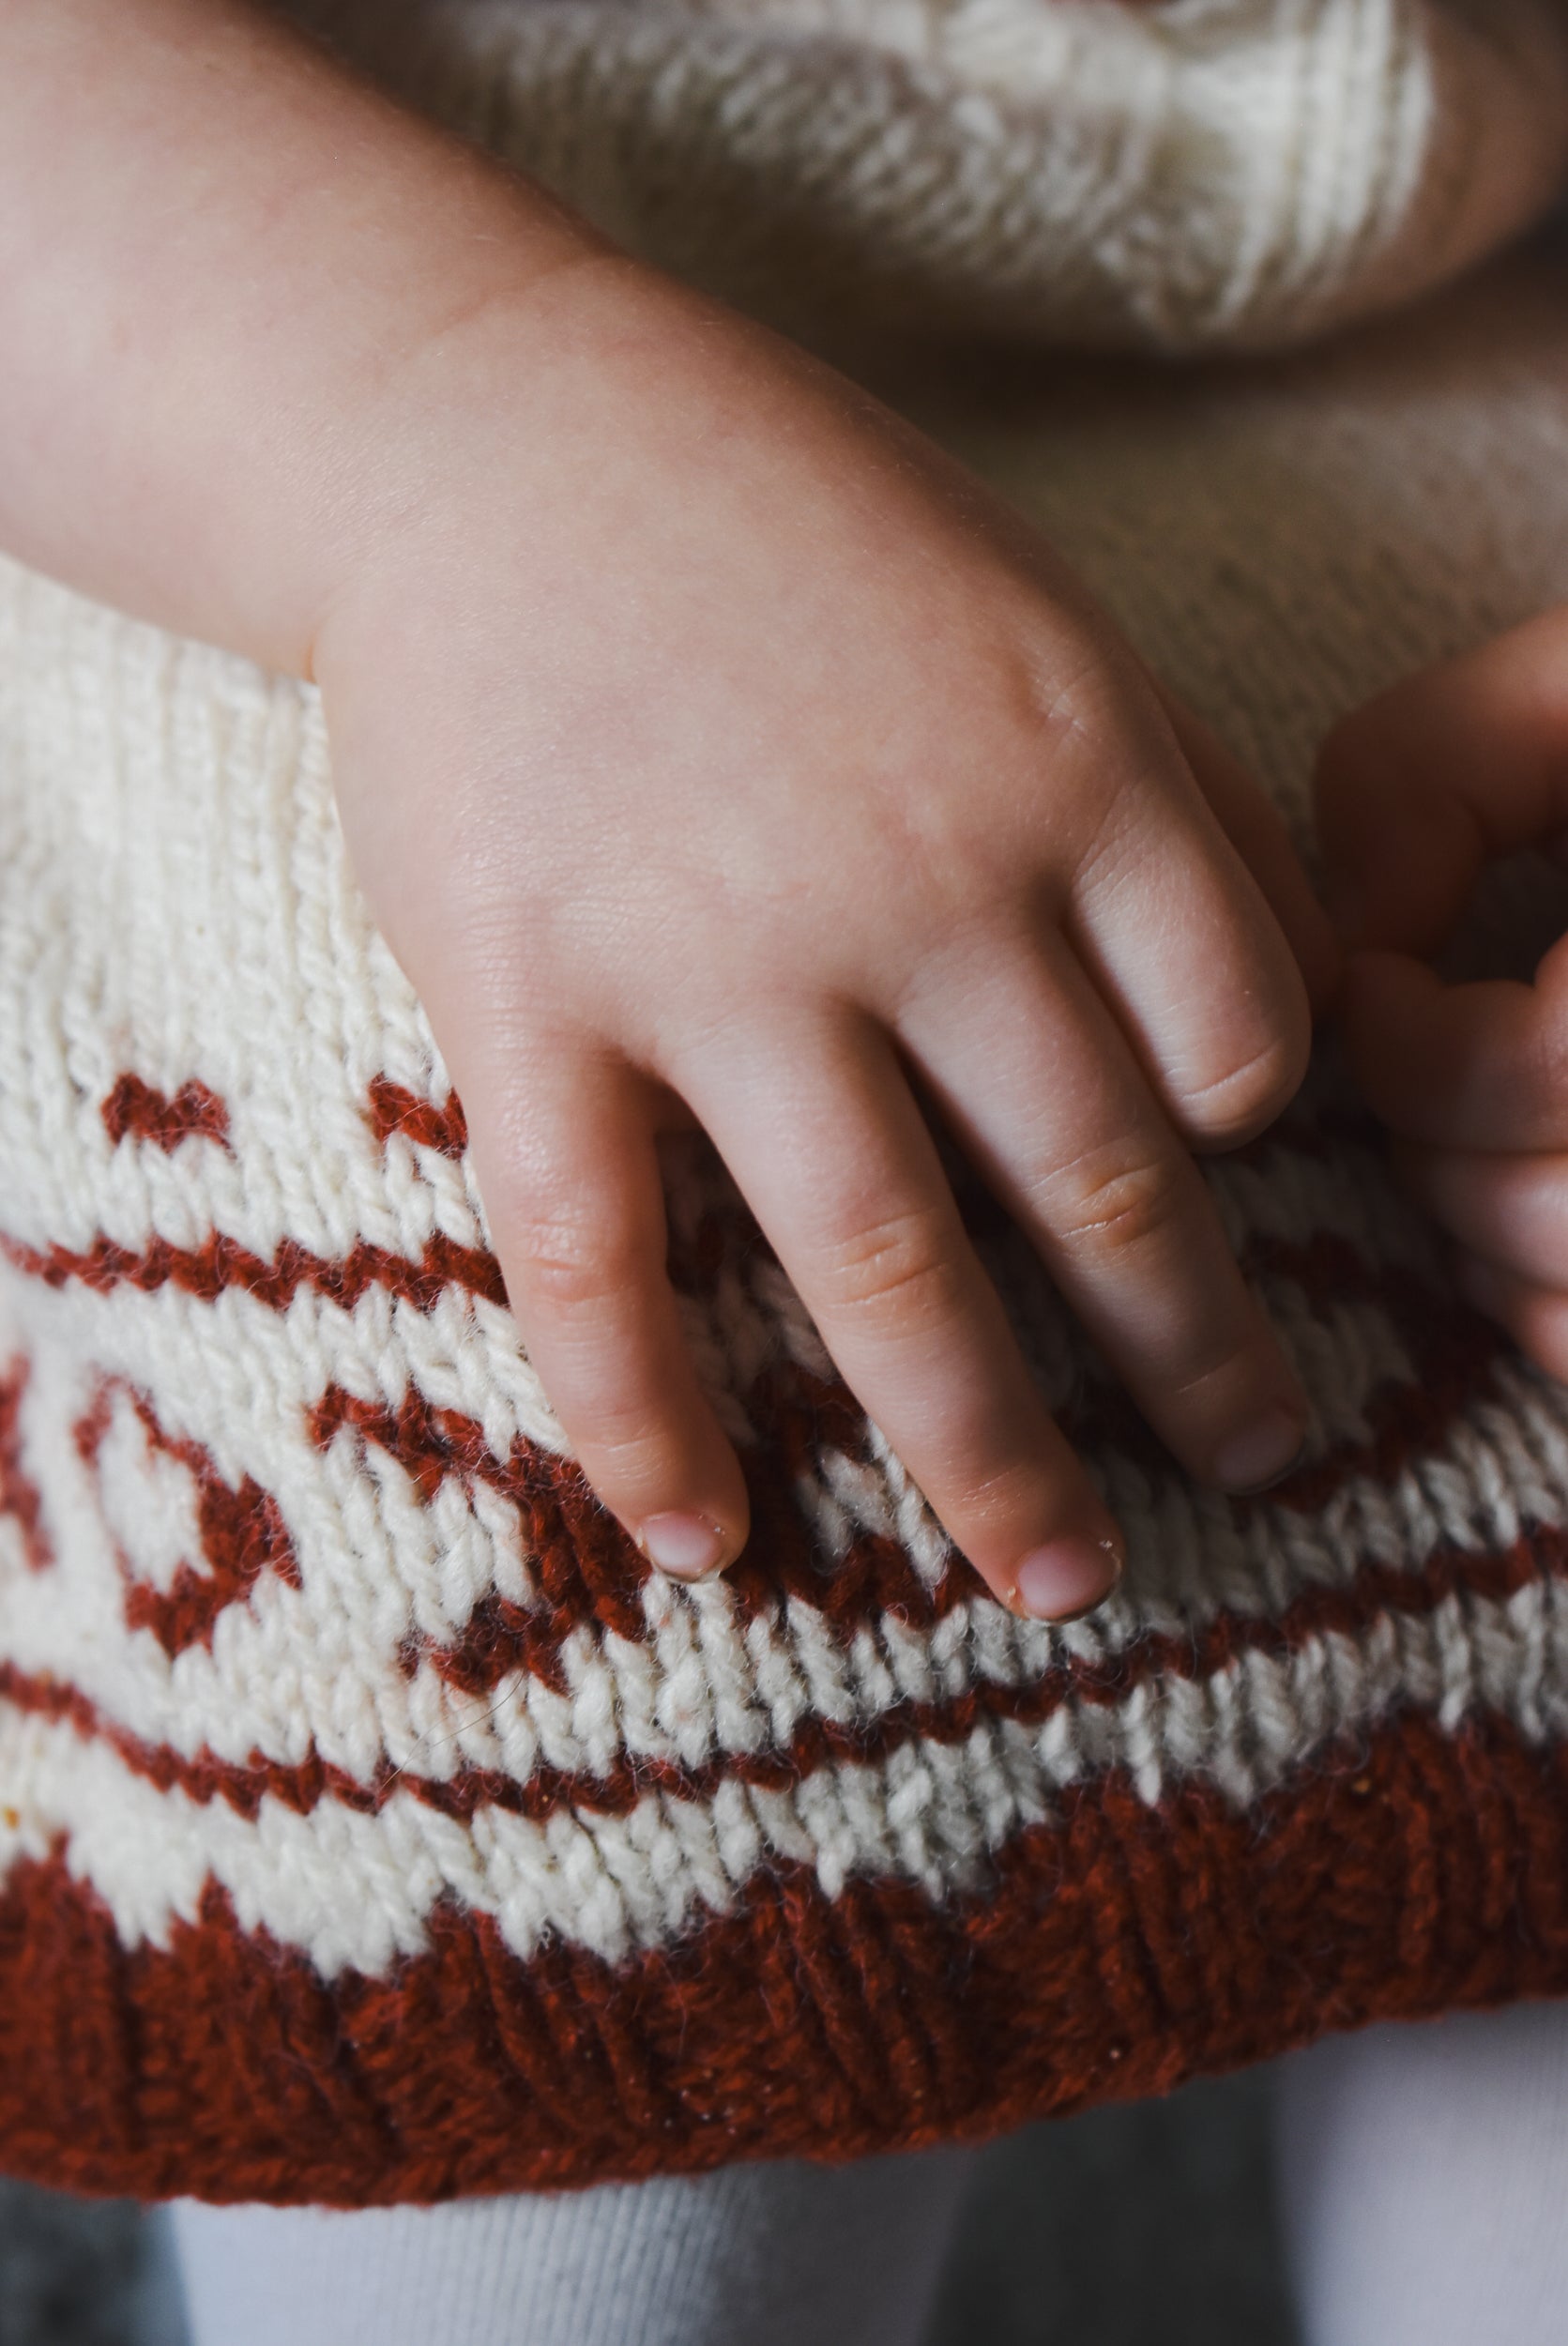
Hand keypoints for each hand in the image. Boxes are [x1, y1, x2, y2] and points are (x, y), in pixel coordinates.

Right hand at [315, 259, 1333, 1617]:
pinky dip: (644, 1418)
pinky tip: (704, 1540)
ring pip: (887, 1266)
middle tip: (1264, 1464)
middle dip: (1204, 1357)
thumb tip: (1281, 996)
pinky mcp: (529, 1004)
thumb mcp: (1030, 603)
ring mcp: (717, 959)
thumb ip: (1169, 796)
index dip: (1262, 1141)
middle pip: (1105, 1187)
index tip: (1240, 1199)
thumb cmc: (786, 519)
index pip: (1240, 1036)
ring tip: (1064, 1582)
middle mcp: (924, 886)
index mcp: (1075, 771)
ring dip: (992, 1456)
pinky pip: (595, 1258)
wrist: (488, 433)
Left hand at [1317, 609, 1567, 1372]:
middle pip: (1567, 1212)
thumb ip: (1433, 768)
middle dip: (1441, 1154)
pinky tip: (1542, 1196)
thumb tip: (1365, 946)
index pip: (1550, 1070)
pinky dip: (1556, 1310)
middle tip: (1420, 1067)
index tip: (1382, 987)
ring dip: (1490, 1240)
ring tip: (1474, 1134)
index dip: (1418, 1052)